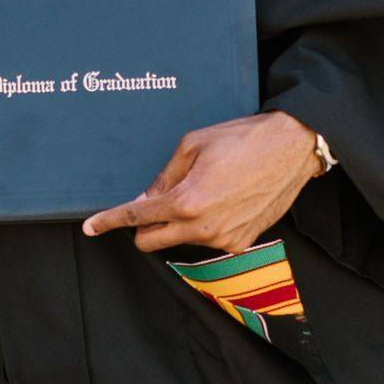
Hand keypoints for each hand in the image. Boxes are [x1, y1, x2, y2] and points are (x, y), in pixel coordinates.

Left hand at [81, 111, 321, 256]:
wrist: (292, 149)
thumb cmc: (243, 140)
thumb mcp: (193, 146)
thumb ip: (163, 177)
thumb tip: (144, 199)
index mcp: (186, 201)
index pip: (135, 218)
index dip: (108, 222)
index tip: (91, 227)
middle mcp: (203, 227)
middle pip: (151, 242)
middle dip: (143, 227)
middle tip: (153, 203)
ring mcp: (223, 239)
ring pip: (180, 239)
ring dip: (178, 222)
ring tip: (204, 190)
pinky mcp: (241, 242)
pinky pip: (207, 240)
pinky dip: (203, 225)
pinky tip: (221, 200)